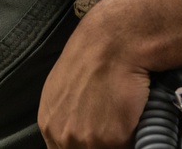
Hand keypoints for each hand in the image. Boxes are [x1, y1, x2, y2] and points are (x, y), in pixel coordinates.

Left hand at [37, 1, 149, 148]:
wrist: (113, 43)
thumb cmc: (91, 57)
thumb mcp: (62, 89)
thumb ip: (64, 116)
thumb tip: (78, 130)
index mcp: (48, 124)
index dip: (81, 145)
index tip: (95, 139)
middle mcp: (61, 136)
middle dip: (100, 143)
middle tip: (112, 128)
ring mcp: (85, 140)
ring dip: (116, 142)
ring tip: (123, 118)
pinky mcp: (111, 140)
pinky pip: (126, 147)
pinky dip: (133, 136)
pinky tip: (133, 114)